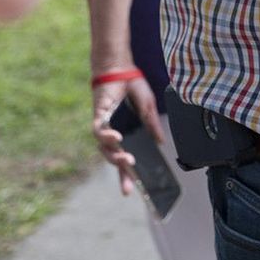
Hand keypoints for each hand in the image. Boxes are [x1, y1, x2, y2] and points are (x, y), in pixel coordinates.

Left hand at [90, 71, 163, 196]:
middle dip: (122, 175)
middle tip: (129, 188)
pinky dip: (107, 137)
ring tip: (127, 161)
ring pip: (105, 149)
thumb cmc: (133, 85)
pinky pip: (99, 131)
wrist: (120, 68)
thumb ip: (153, 125)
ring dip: (115, 157)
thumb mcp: (148, 107)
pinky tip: (117, 139)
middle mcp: (113, 133)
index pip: (127, 159)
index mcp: (126, 133)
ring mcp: (104, 126)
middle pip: (115, 160)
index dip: (130, 175)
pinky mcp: (99, 116)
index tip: (137, 191)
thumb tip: (160, 142)